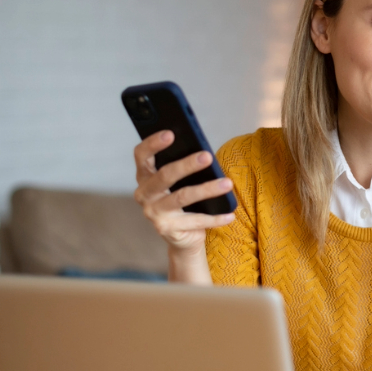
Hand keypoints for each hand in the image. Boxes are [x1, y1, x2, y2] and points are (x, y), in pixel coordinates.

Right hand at [133, 130, 234, 253]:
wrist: (182, 237)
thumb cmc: (183, 202)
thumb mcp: (180, 183)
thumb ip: (184, 168)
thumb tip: (204, 153)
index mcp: (145, 177)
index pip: (141, 156)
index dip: (153, 143)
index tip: (171, 133)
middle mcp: (144, 194)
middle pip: (165, 175)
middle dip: (187, 165)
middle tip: (208, 156)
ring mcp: (154, 213)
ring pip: (182, 197)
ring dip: (207, 189)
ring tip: (227, 183)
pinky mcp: (166, 229)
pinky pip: (196, 221)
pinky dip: (215, 218)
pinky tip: (230, 214)